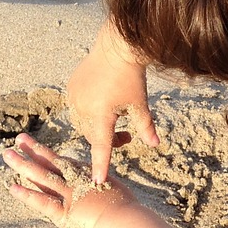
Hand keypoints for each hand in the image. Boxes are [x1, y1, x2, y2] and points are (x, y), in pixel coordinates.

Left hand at [3, 133, 136, 227]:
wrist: (127, 223)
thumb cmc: (130, 214)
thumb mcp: (119, 197)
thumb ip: (109, 195)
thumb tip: (111, 201)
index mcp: (91, 177)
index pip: (67, 163)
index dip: (50, 155)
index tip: (38, 148)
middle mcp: (78, 183)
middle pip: (51, 163)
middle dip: (33, 150)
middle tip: (18, 139)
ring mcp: (69, 197)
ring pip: (42, 177)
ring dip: (23, 165)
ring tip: (7, 154)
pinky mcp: (64, 214)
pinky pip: (42, 203)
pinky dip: (27, 195)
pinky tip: (12, 187)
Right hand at [67, 23, 160, 182]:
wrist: (117, 46)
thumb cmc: (132, 76)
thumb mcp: (140, 103)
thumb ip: (146, 127)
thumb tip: (155, 145)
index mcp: (102, 114)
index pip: (101, 146)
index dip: (101, 164)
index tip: (97, 181)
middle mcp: (83, 107)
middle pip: (92, 136)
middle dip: (108, 140)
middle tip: (127, 136)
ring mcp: (75, 97)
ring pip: (84, 123)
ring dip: (98, 127)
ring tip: (118, 117)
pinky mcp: (71, 88)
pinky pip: (78, 108)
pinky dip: (90, 112)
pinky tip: (105, 100)